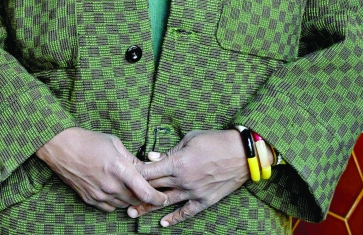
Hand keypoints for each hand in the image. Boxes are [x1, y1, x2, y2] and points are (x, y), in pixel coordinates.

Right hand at [36, 127, 168, 212]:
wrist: (62, 147)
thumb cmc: (89, 141)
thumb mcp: (115, 144)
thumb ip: (132, 159)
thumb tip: (145, 167)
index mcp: (120, 168)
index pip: (145, 192)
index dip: (158, 198)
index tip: (163, 197)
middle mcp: (110, 185)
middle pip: (136, 200)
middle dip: (145, 197)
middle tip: (149, 191)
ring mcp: (99, 194)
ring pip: (123, 205)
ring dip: (130, 199)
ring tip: (130, 189)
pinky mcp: (89, 199)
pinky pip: (109, 208)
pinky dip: (116, 202)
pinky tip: (115, 192)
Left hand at [130, 129, 257, 226]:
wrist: (242, 154)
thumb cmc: (215, 141)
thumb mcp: (190, 139)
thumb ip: (169, 150)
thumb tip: (151, 156)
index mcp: (177, 162)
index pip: (149, 171)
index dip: (134, 174)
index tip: (121, 176)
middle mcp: (183, 180)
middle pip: (154, 188)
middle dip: (135, 193)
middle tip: (119, 198)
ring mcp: (194, 192)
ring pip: (166, 202)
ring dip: (148, 208)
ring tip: (132, 213)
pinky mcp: (205, 200)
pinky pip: (187, 211)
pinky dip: (175, 218)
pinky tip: (163, 223)